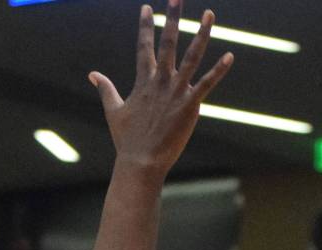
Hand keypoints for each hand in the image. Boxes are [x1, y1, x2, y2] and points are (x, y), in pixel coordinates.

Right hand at [89, 0, 232, 176]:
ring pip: (191, 57)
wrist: (141, 162)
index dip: (146, 25)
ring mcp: (176, 92)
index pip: (144, 46)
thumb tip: (92, 74)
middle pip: (168, 42)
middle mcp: (160, 81)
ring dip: (202, 34)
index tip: (148, 7)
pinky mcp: (190, 106)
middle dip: (172, 17)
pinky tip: (229, 56)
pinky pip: (207, 84)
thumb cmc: (127, 140)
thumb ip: (105, 89)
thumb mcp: (113, 111)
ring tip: (209, 14)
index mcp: (143, 81)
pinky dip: (219, 70)